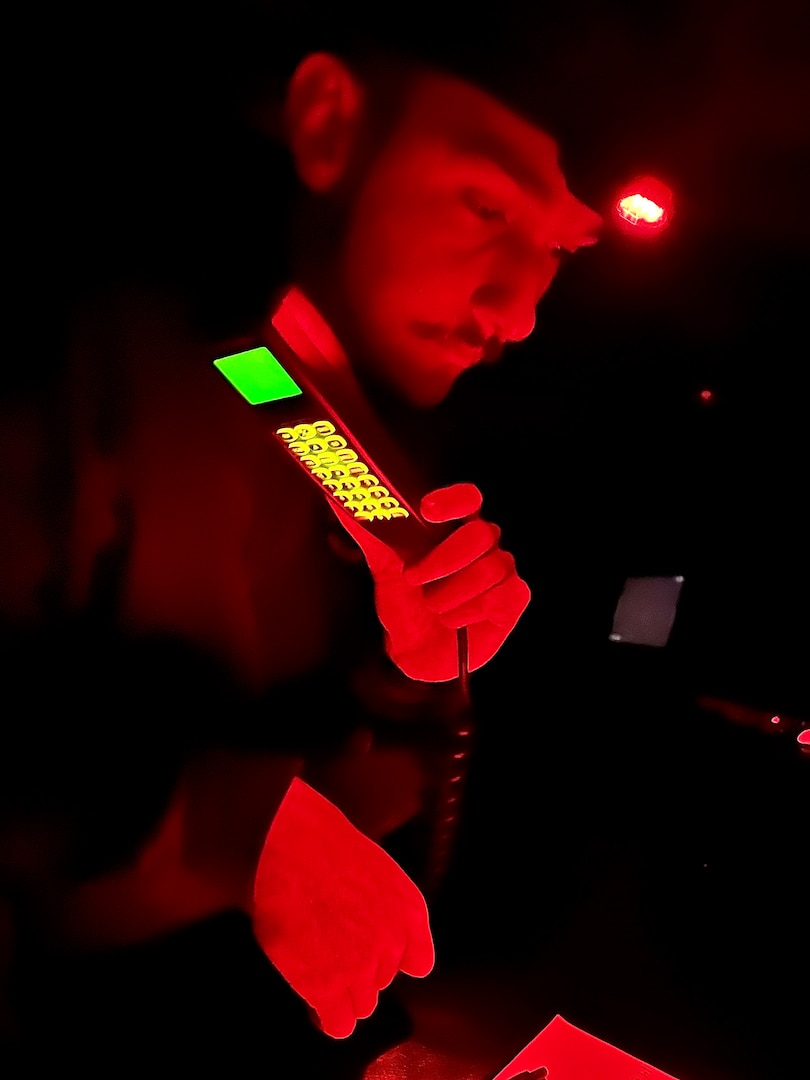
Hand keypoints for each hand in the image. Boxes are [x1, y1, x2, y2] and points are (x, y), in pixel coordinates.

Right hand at [251, 777, 433, 1038]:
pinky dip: (327, 1018)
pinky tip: (314, 1002)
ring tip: (317, 969)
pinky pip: (339, 1025)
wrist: (291, 850)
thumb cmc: (323, 849)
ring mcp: (361, 968)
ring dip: (341, 994)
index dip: (389, 960)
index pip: (418, 963)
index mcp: (410, 912)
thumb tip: (373, 937)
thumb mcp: (375, 871)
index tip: (370, 954)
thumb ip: (385, 910)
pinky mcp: (326, 988)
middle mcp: (392, 943)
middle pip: (381, 982)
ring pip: (362, 1006)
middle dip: (358, 971)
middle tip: (329, 949)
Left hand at [338, 482, 530, 681]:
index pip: (468, 498)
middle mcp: (483, 543)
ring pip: (489, 568)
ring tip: (434, 608)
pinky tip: (458, 620)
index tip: (428, 509)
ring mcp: (501, 570)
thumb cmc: (406, 604)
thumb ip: (368, 531)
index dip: (453, 500)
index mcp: (455, 527)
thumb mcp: (384, 566)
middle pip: (480, 534)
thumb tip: (340, 500)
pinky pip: (503, 596)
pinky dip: (472, 612)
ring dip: (451, 595)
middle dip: (443, 560)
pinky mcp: (512, 599)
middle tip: (414, 578)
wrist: (416, 652)